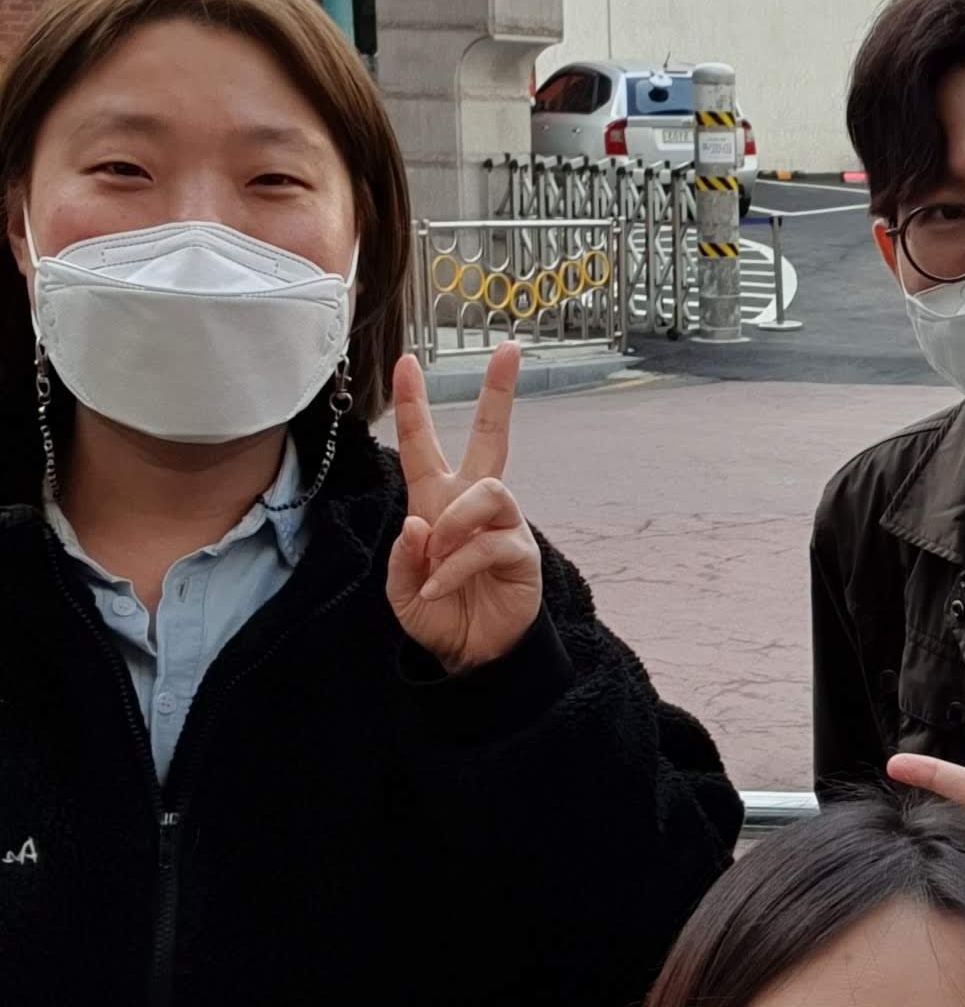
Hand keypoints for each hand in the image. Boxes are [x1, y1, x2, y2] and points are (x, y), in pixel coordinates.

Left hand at [386, 343, 543, 672]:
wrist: (473, 655)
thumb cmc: (439, 615)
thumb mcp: (401, 590)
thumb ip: (404, 556)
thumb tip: (423, 522)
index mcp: (437, 502)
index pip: (423, 444)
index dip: (414, 404)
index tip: (406, 361)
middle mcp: (473, 505)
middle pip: (491, 437)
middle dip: (499, 393)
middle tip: (510, 350)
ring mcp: (502, 525)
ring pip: (488, 490)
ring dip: (455, 523)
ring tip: (437, 561)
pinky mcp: (521, 551)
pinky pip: (487, 542)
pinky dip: (456, 566)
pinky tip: (441, 587)